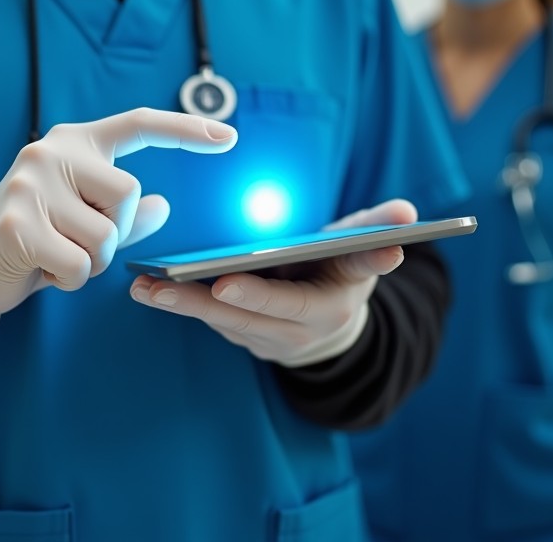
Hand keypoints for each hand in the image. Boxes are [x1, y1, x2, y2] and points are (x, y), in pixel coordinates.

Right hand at [0, 108, 237, 339]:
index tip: (229, 137)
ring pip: (106, 236)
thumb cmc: (36, 236)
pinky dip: (70, 280)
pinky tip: (42, 269)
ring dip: (92, 261)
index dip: (185, 129)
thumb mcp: (84, 217)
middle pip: (129, 193)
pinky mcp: (17, 224)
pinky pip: (79, 265)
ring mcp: (29, 185)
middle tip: (80, 240)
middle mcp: (50, 152)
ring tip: (57, 254)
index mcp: (74, 141)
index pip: (137, 124)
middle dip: (118, 231)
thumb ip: (125, 213)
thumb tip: (165, 206)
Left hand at [130, 199, 416, 366]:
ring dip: (181, 306)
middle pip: (245, 316)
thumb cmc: (343, 276)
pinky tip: (148, 288)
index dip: (259, 295)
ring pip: (220, 322)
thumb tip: (408, 215)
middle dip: (206, 301)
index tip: (229, 281)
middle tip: (172, 286)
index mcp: (326, 308)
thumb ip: (376, 234)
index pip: (293, 303)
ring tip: (144, 287)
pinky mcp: (241, 336)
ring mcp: (264, 338)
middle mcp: (294, 331)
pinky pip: (209, 321)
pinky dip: (180, 305)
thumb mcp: (362, 255)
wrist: (331, 327)